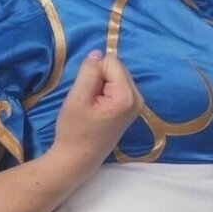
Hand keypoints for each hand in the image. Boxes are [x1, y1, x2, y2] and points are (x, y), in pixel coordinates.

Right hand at [51, 50, 143, 173]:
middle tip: (89, 101)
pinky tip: (99, 109)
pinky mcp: (132, 108)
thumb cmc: (74, 131)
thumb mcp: (77, 99)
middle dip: (99, 78)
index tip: (87, 94)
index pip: (111, 62)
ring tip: (93, 107)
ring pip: (116, 76)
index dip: (94, 73)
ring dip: (101, 86)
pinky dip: (106, 93)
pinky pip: (118, 86)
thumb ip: (89, 73)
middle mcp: (138, 99)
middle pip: (116, 68)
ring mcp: (137, 104)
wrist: (78, 159)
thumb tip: (98, 52)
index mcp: (127, 96)